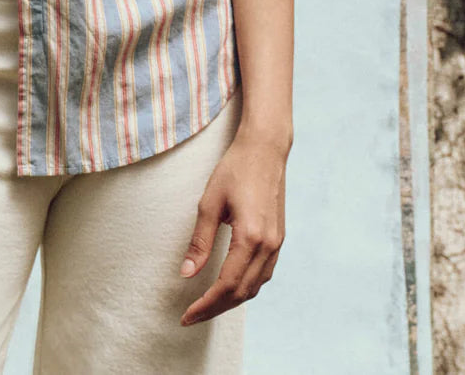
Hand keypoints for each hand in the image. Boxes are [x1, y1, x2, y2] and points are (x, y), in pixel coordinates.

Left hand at [178, 128, 287, 325]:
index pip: (226, 285)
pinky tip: (230, 287)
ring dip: (231, 301)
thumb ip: (200, 241)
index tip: (186, 316)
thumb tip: (186, 274)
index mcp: (250, 237)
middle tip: (191, 316)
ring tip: (207, 306)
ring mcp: (277, 243)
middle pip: (242, 292)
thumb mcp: (210, 202)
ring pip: (255, 287)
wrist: (265, 149)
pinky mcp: (279, 239)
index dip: (205, 305)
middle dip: (215, 308)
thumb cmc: (235, 169)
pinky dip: (245, 287)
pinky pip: (263, 274)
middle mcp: (268, 245)